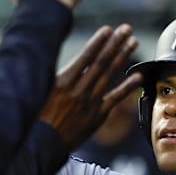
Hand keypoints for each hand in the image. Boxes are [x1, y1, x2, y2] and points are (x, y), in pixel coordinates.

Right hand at [39, 24, 142, 150]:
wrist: (41, 145)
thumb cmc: (36, 117)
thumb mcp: (39, 91)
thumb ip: (54, 75)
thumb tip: (64, 59)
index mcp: (62, 81)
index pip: (85, 56)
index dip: (98, 41)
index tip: (109, 29)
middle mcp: (79, 89)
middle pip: (101, 61)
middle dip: (115, 42)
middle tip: (127, 29)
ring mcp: (90, 102)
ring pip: (110, 74)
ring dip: (123, 56)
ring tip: (133, 42)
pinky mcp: (98, 115)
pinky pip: (116, 98)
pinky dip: (128, 87)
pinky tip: (139, 76)